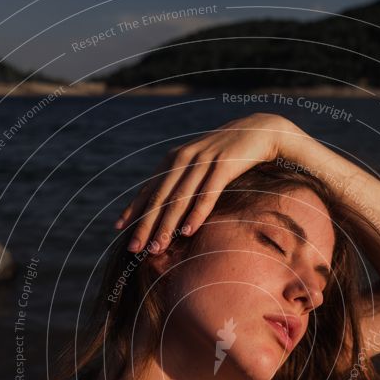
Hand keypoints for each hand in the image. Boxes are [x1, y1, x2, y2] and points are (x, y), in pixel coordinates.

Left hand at [114, 113, 298, 253]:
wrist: (259, 131)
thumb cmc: (228, 155)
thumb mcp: (200, 165)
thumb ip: (183, 181)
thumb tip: (168, 209)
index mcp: (174, 160)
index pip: (150, 189)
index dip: (134, 210)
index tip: (119, 230)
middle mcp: (184, 159)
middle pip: (160, 197)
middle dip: (145, 224)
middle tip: (134, 248)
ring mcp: (203, 161)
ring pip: (180, 199)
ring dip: (167, 226)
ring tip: (157, 248)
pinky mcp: (225, 165)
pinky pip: (207, 194)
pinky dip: (196, 213)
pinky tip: (187, 232)